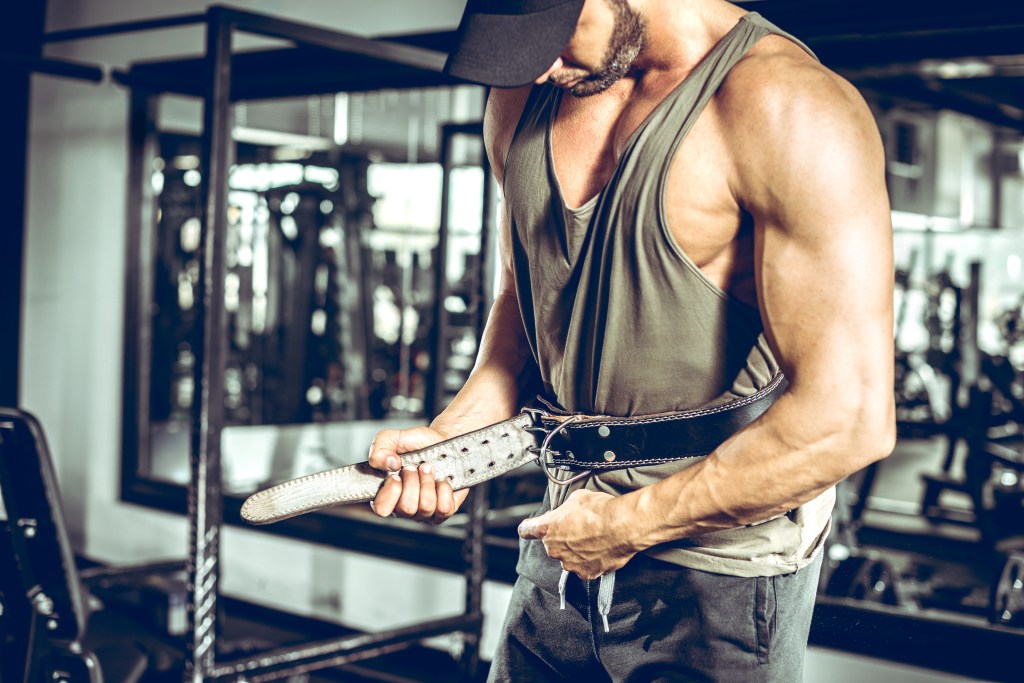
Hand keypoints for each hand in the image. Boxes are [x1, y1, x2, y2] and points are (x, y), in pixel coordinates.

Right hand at [367, 426, 468, 523]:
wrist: (443, 440)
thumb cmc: (417, 444)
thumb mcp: (392, 438)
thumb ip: (379, 448)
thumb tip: (389, 464)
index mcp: (387, 494)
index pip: (381, 509)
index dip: (389, 493)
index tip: (396, 475)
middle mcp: (404, 506)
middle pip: (406, 508)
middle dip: (412, 481)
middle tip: (415, 467)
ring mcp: (424, 511)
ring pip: (425, 507)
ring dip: (428, 482)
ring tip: (428, 469)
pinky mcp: (444, 511)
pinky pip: (444, 508)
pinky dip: (444, 489)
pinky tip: (441, 479)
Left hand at [517, 489, 636, 579]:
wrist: (623, 526)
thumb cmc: (599, 509)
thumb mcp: (577, 498)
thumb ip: (565, 510)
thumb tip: (567, 513)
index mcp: (547, 529)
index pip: (526, 530)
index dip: (530, 527)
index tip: (531, 527)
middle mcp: (554, 549)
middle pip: (552, 544)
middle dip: (562, 537)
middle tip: (580, 527)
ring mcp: (570, 564)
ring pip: (568, 557)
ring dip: (576, 550)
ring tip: (594, 539)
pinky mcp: (586, 574)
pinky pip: (585, 567)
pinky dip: (591, 561)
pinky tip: (601, 549)